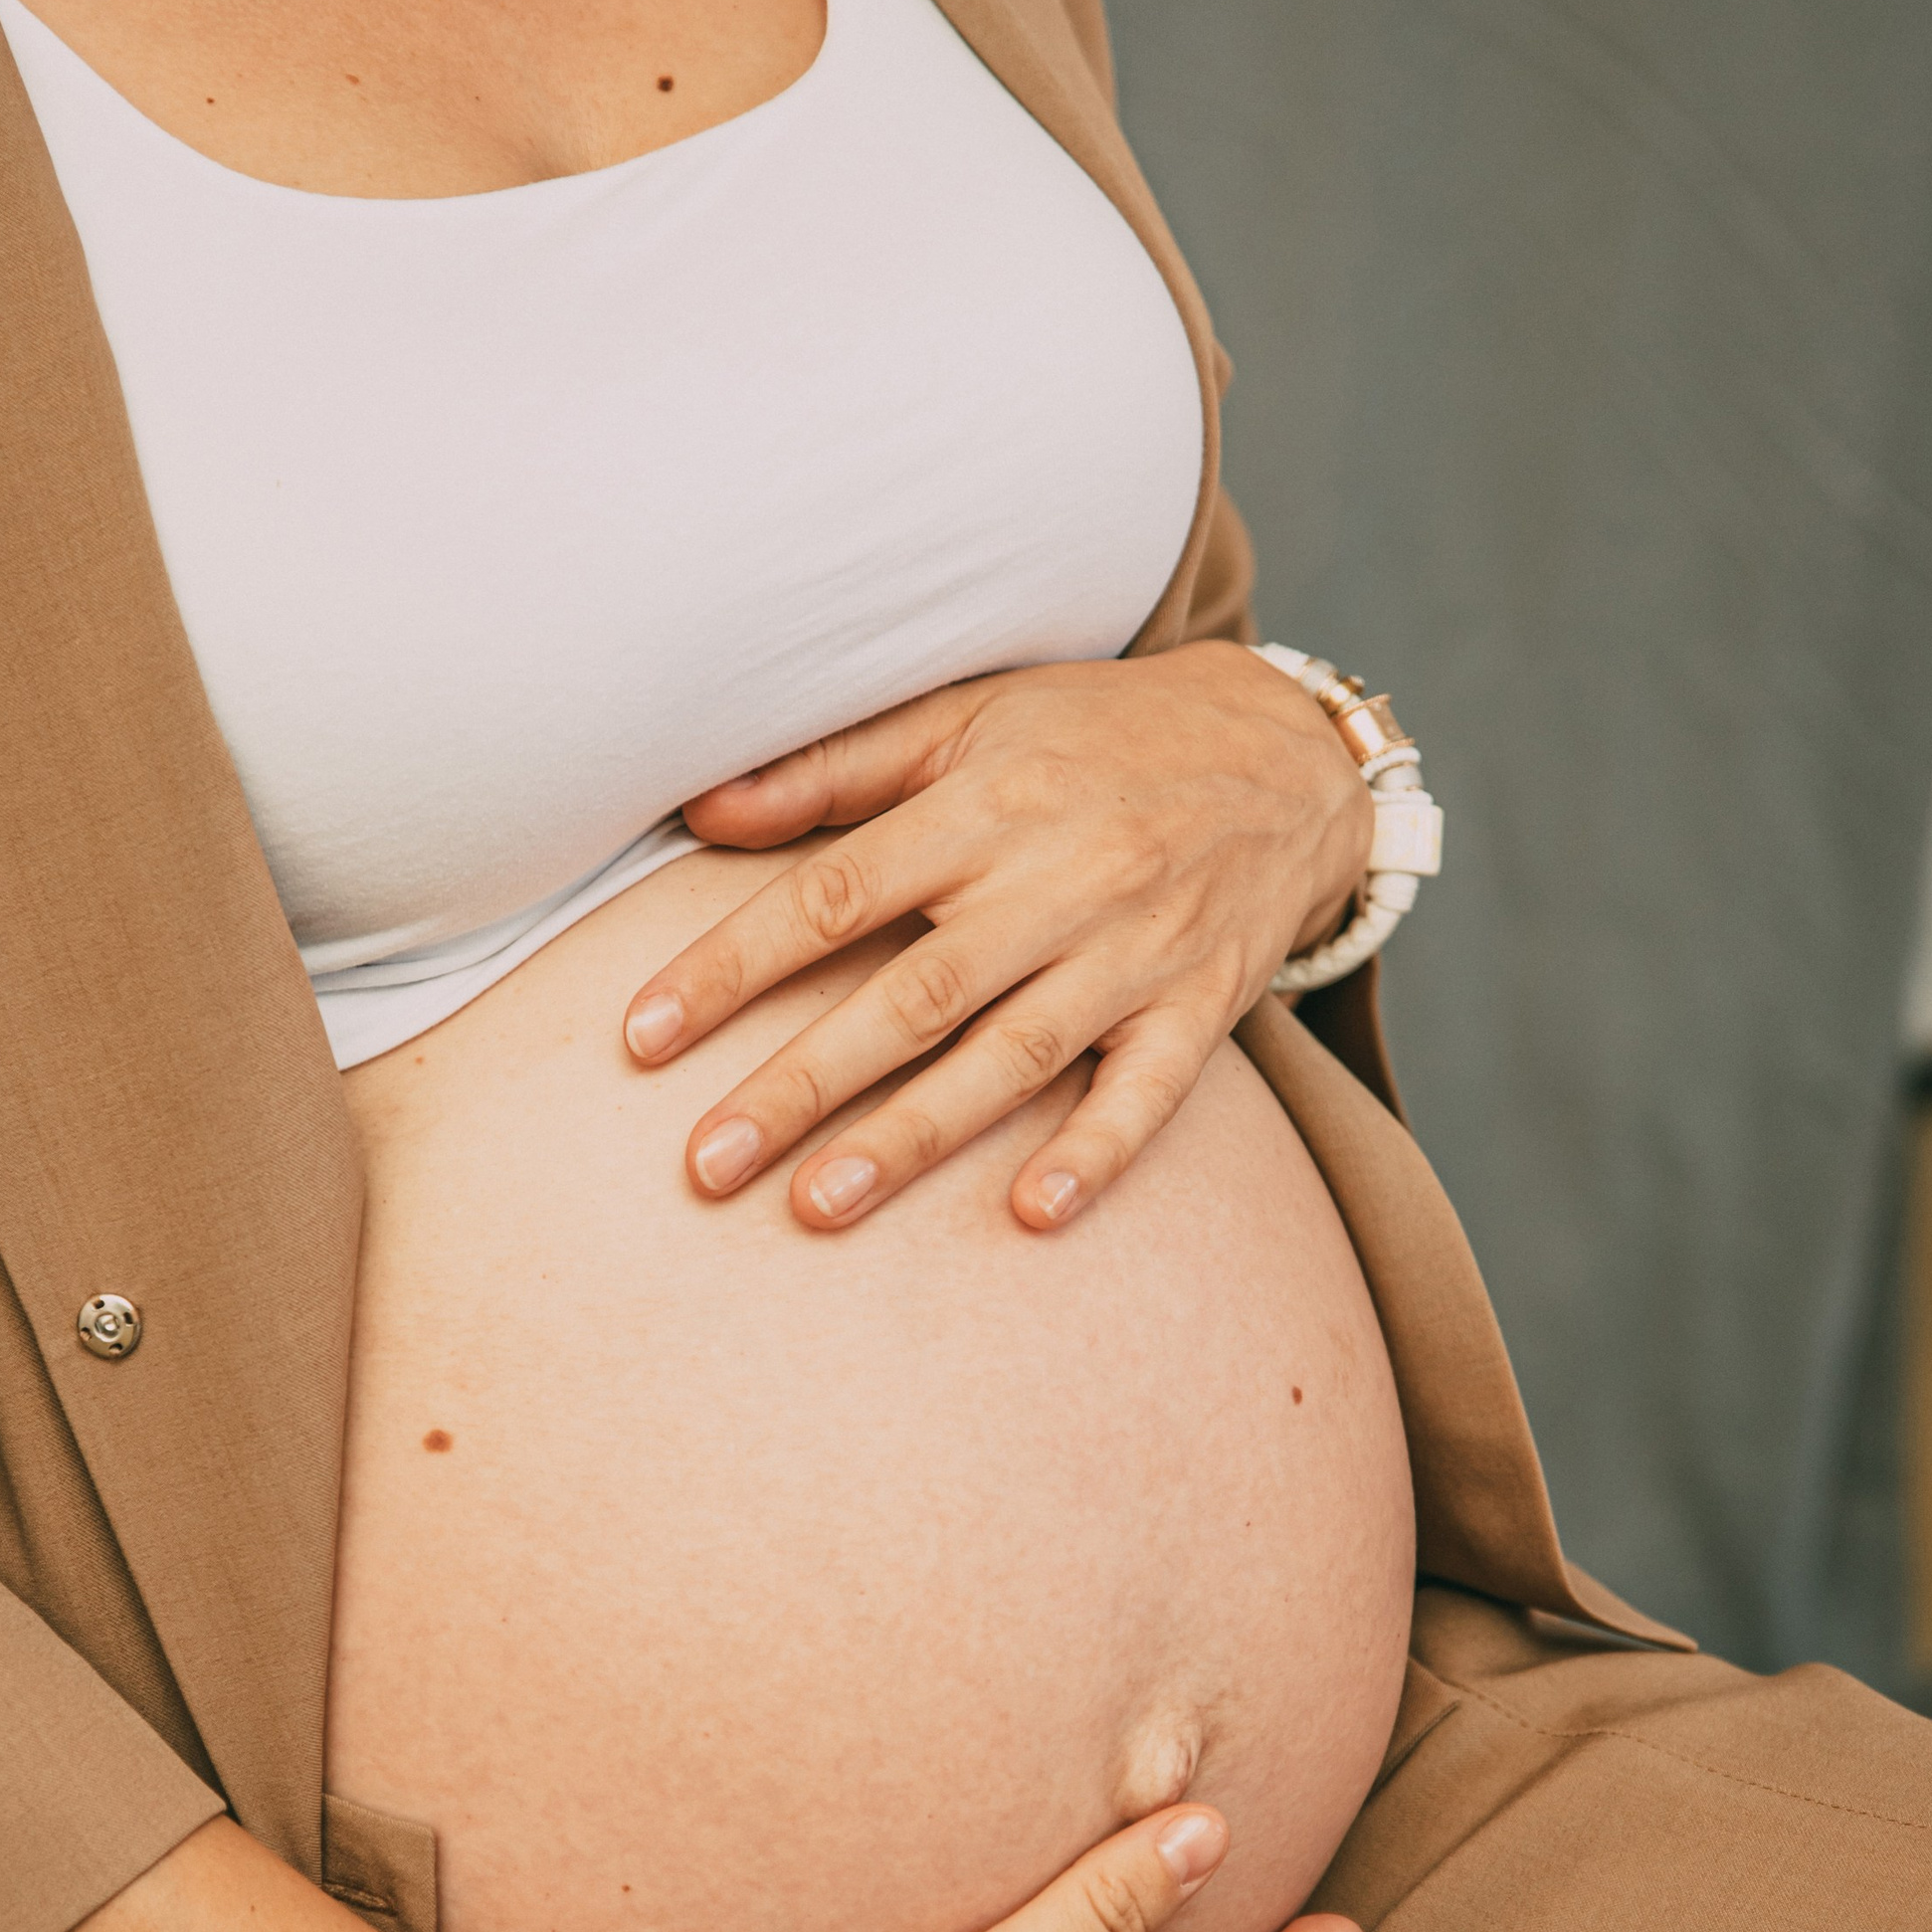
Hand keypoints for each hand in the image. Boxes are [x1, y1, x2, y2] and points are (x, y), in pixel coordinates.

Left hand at [620, 641, 1368, 1235]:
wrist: (1289, 754)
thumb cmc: (1097, 737)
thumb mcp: (969, 718)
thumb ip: (835, 768)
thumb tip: (700, 809)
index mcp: (984, 806)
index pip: (834, 894)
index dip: (733, 964)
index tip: (642, 1035)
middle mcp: (1056, 881)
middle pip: (911, 997)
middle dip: (803, 1085)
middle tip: (706, 1165)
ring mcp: (1134, 952)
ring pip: (1010, 1058)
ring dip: (913, 1139)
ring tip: (816, 1208)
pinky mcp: (1201, 1007)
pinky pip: (1148, 1093)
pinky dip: (1093, 1154)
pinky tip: (1029, 1214)